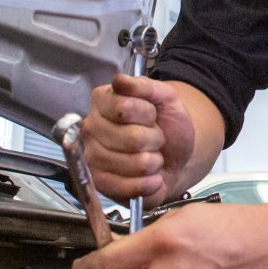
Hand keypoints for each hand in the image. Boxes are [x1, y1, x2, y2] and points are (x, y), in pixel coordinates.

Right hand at [84, 75, 196, 203]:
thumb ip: (144, 86)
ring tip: (151, 156)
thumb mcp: (165, 97)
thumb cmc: (167, 124)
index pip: (124, 108)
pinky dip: (150, 183)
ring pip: (135, 164)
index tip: (151, 114)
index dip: (147, 113)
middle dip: (154, 139)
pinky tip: (150, 176)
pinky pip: (131, 187)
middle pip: (132, 139)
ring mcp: (93, 160)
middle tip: (153, 139)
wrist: (177, 155)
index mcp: (101, 102)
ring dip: (154, 162)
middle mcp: (90, 130)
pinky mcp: (101, 186)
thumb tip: (119, 80)